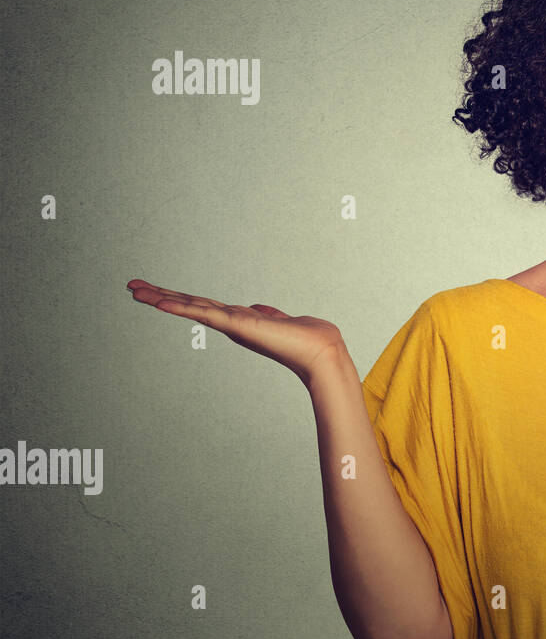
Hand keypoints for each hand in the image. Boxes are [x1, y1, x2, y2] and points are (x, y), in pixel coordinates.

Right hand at [127, 279, 345, 387]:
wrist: (321, 350)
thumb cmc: (305, 338)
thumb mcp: (278, 319)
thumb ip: (265, 314)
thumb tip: (256, 309)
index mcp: (238, 319)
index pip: (202, 305)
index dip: (178, 298)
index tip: (156, 292)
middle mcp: (230, 323)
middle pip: (189, 305)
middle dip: (160, 296)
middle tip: (132, 287)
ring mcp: (231, 324)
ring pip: (191, 308)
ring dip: (162, 299)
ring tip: (136, 291)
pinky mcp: (237, 325)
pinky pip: (204, 314)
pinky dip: (183, 308)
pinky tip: (162, 303)